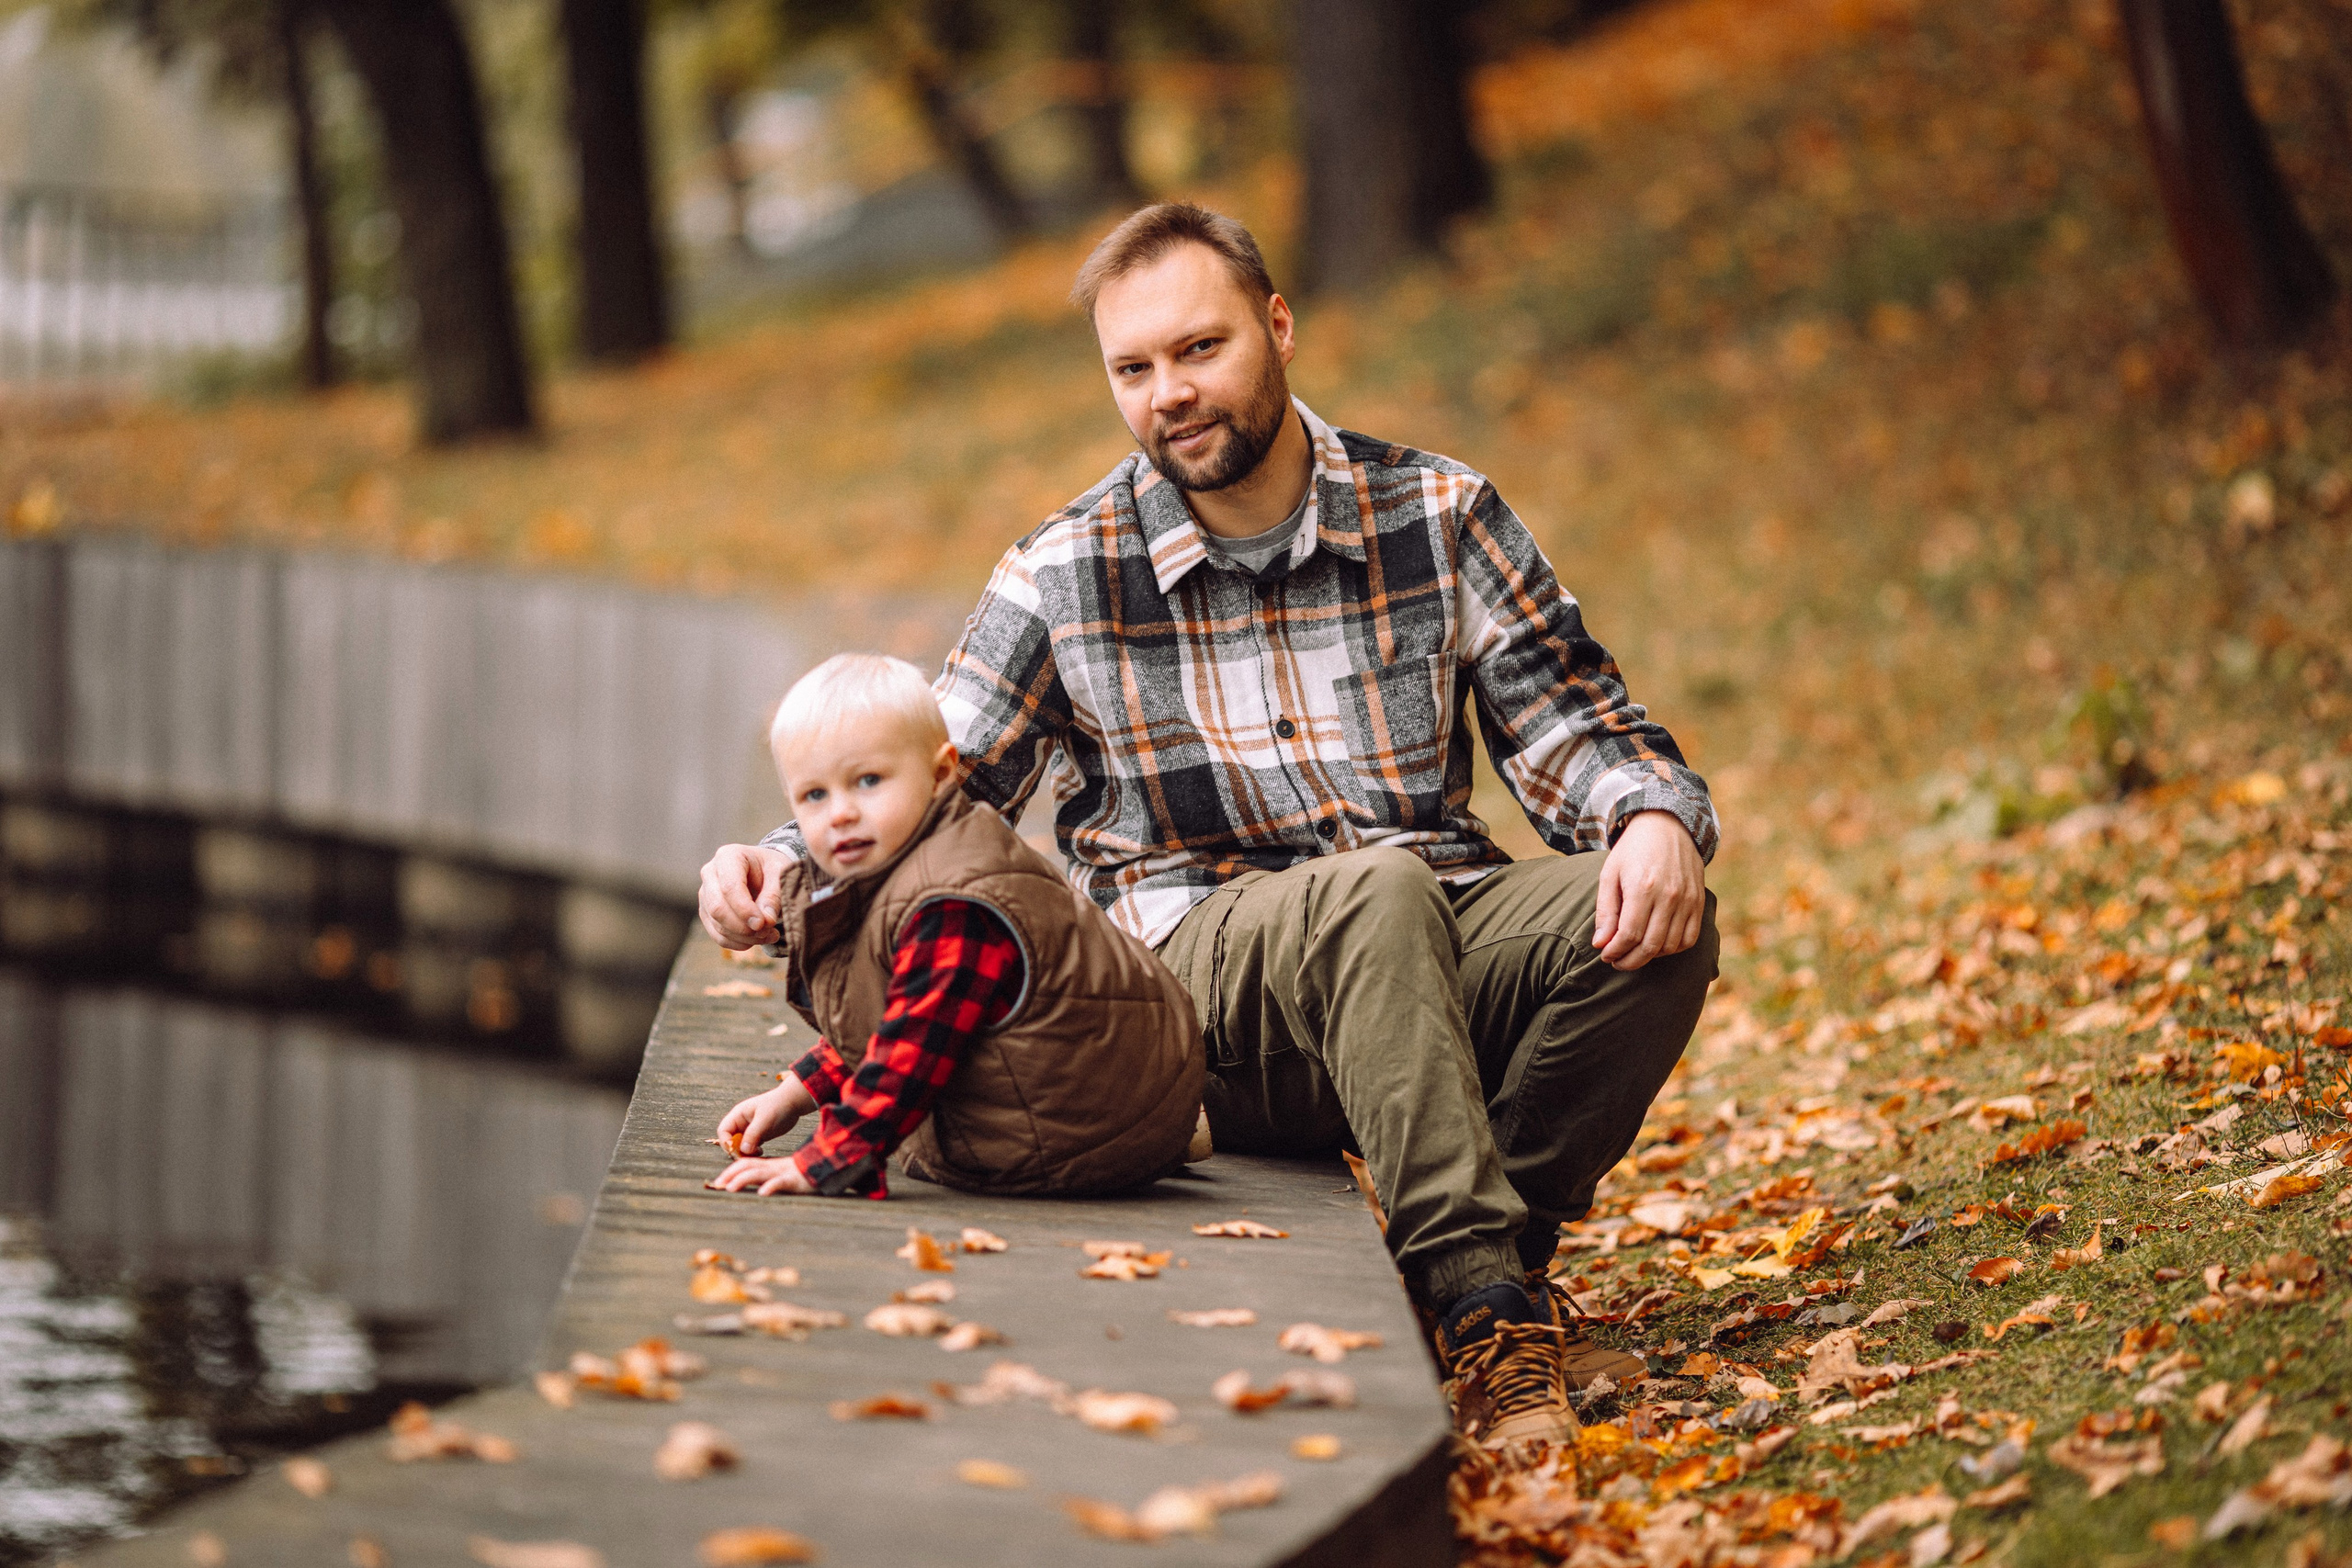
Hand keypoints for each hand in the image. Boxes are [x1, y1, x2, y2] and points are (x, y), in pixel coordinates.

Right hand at [699, 843, 794, 948]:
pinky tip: (756, 941)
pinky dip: (737, 942)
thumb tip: (766, 921)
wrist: (764, 871)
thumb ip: (774, 895)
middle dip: (743, 926)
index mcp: (728, 856)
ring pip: (717, 924)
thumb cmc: (772, 868)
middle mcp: (710, 873)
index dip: (744, 909)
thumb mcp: (780, 873)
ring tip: (770, 935)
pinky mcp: (707, 912)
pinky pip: (717, 934)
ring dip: (744, 937)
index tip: (762, 924)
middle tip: (768, 932)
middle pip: (717, 907)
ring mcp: (705, 894)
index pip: (729, 886)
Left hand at [707, 1155, 813, 1194]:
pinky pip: (781, 1182)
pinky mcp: (795, 1180)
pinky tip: (762, 1193)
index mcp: (769, 1166)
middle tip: (717, 1185)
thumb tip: (749, 1186)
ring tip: (731, 1188)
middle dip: (730, 1175)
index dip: (730, 1171)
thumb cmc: (803, 1175)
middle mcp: (773, 1167)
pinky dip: (771, 1186)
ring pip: (759, 1173)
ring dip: (743, 1180)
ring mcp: (783, 1173)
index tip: (717, 1182)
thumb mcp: (781, 1175)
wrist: (827, 1166)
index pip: (745, 1163)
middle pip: (747, 1166)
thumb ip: (766, 1178)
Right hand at [717, 1077, 815, 1157]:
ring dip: (745, 1153)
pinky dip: (752, 1152)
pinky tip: (761, 1152)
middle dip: (736, 1150)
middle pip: (730, 1140)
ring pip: (740, 1145)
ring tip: (757, 1153)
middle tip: (747, 1155)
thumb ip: (753, 1134)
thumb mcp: (765, 1120)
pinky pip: (750, 1147)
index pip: (723, 1131)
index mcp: (738, 1115)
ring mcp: (750, 1130)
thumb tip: (743, 1150)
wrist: (794, 1102)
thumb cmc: (778, 1106)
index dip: (726, 1142)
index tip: (736, 1150)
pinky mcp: (758, 1136)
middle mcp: (741, 1123)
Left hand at [1593, 810, 1704, 971]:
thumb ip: (1605, 911)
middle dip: (1630, 961)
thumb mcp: (1610, 874)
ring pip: (1670, 946)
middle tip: (1617, 961)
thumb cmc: (1632, 850)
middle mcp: (1669, 896)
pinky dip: (1672, 949)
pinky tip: (1657, 945)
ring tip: (1634, 952)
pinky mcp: (1699, 902)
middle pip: (1650, 945)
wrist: (1667, 826)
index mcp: (1642, 887)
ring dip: (1650, 956)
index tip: (1605, 954)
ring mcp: (1688, 900)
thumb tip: (1600, 944)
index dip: (1615, 951)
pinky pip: (1689, 938)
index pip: (1629, 934)